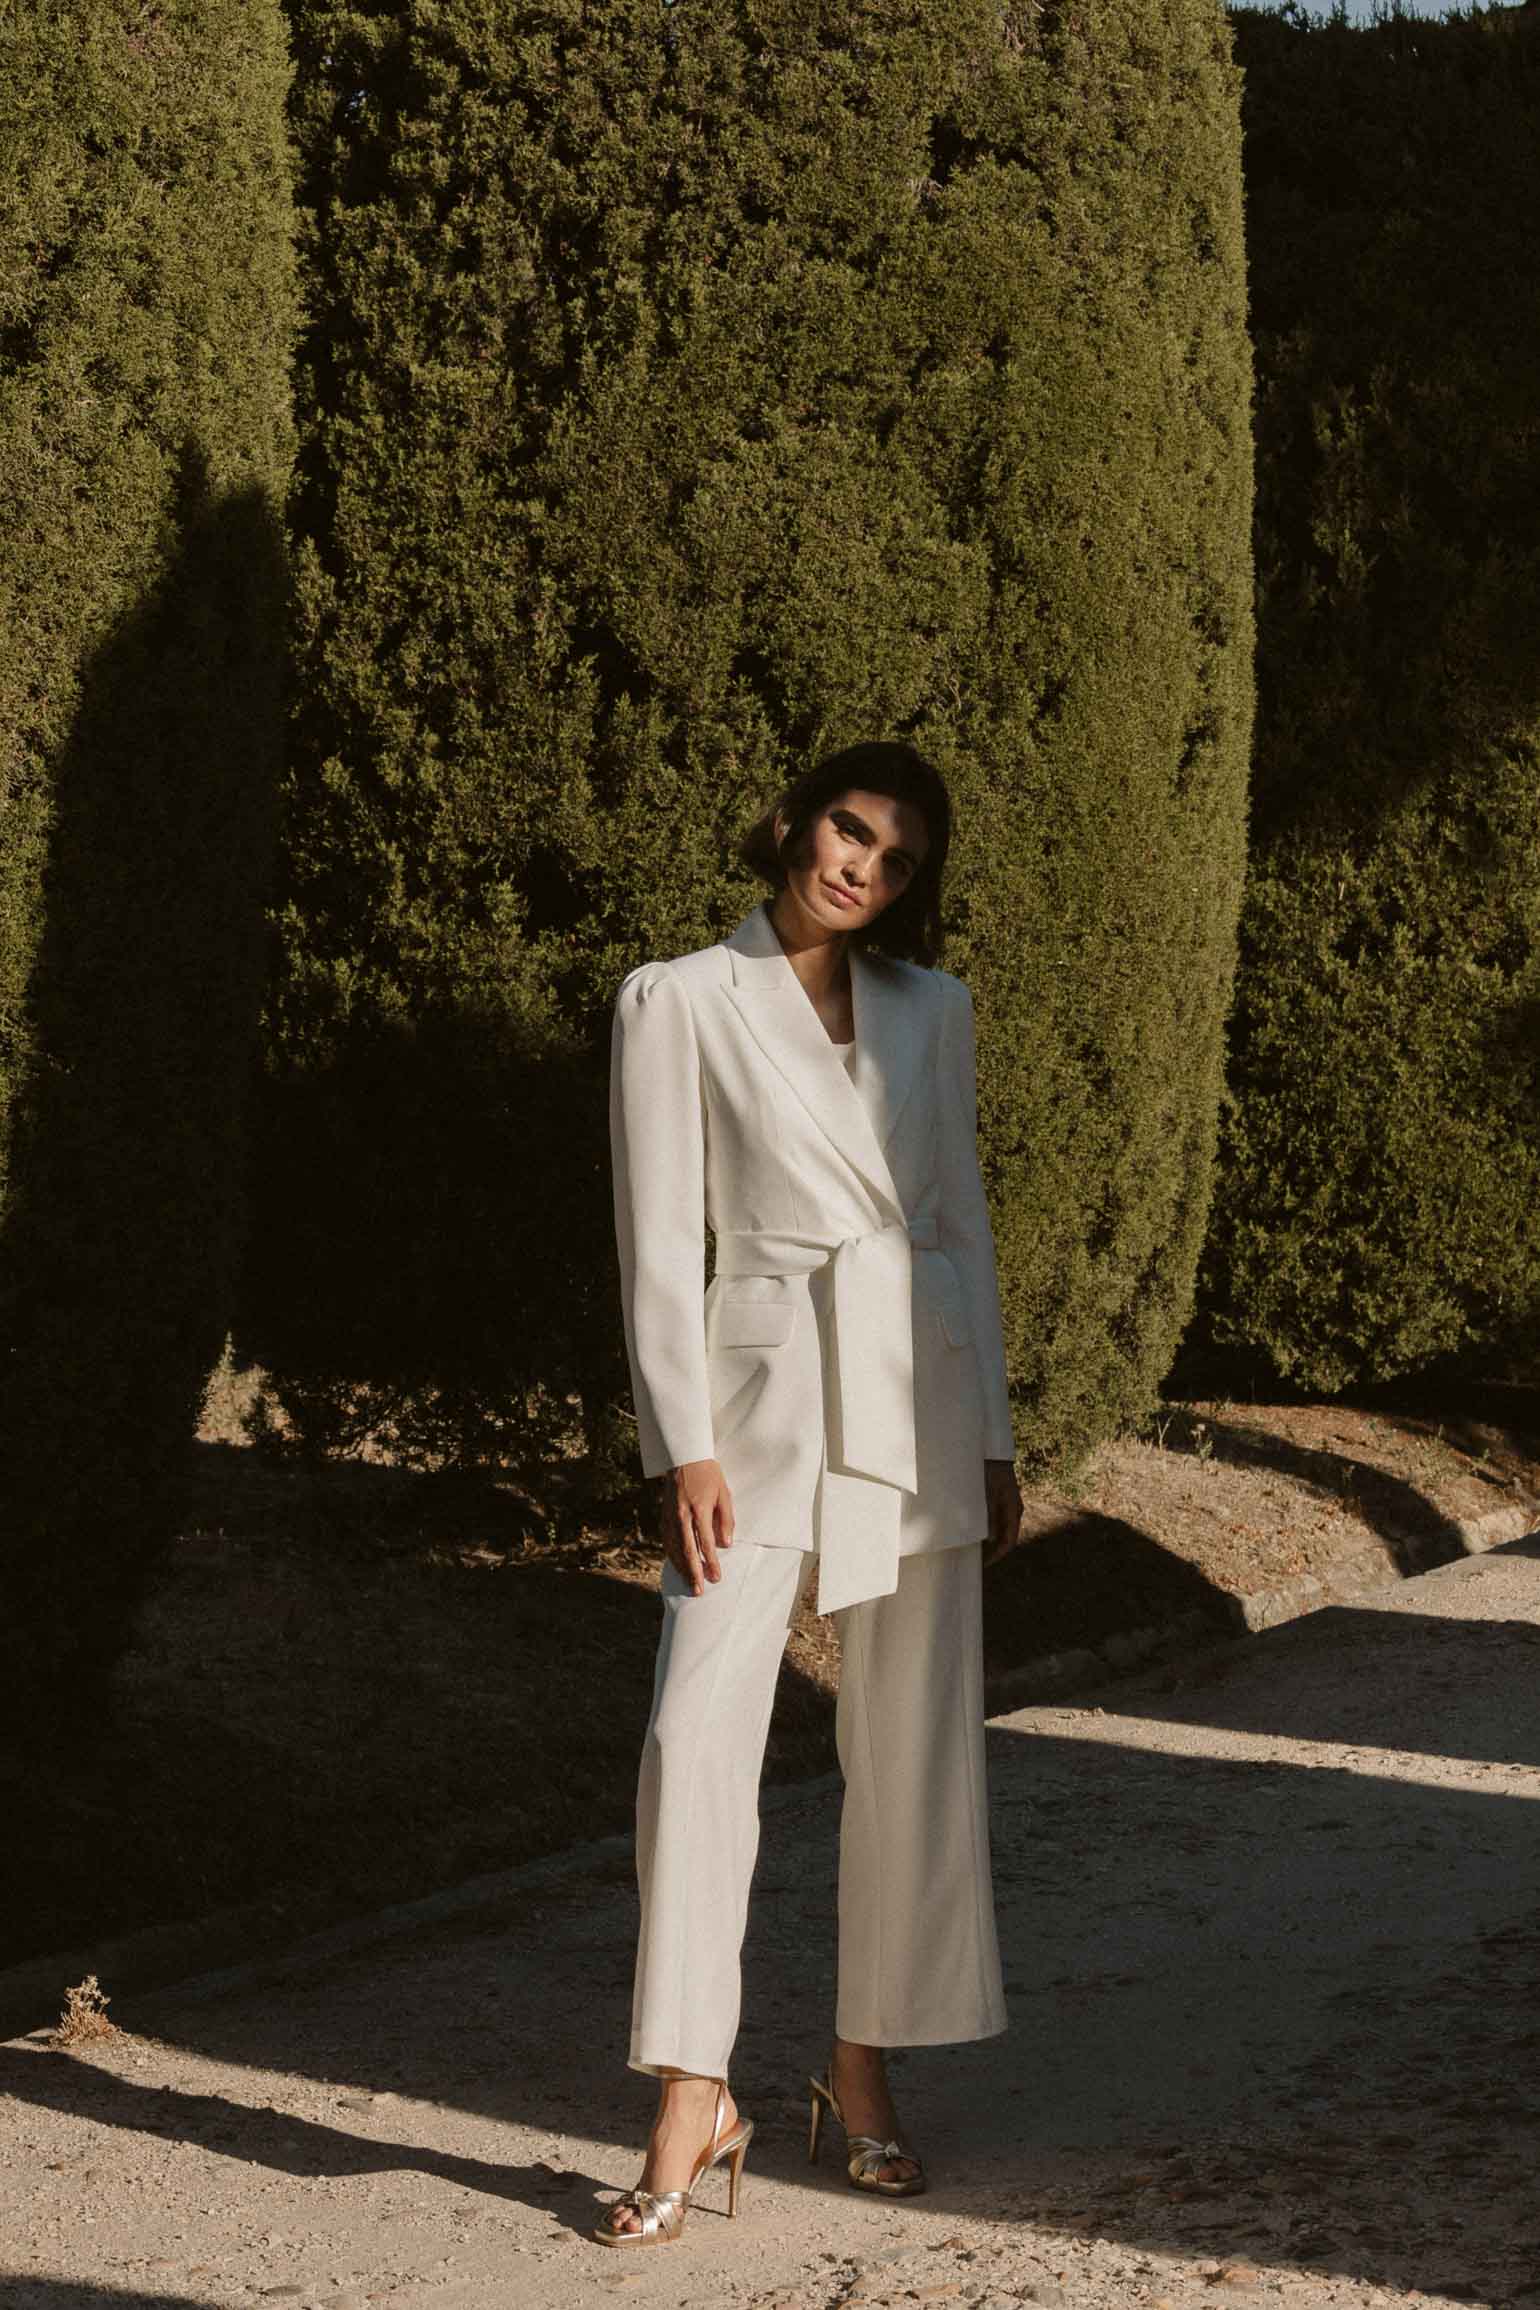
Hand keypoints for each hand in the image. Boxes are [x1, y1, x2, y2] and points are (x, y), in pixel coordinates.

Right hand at [660, 1458, 735, 1594]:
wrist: (684, 1457)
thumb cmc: (708, 1475)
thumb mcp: (724, 1494)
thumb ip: (726, 1519)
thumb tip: (725, 1544)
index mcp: (699, 1509)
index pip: (706, 1542)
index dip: (712, 1562)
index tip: (716, 1578)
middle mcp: (682, 1515)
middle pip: (688, 1550)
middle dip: (694, 1572)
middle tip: (699, 1590)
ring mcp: (670, 1516)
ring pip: (674, 1548)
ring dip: (682, 1568)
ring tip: (689, 1584)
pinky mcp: (664, 1516)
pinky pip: (667, 1541)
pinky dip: (672, 1555)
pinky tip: (677, 1565)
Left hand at [981, 1456, 1023, 1568]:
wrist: (992, 1450)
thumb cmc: (990, 1469)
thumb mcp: (987, 1492)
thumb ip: (989, 1513)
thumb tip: (989, 1538)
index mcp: (1013, 1509)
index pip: (1009, 1541)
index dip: (997, 1555)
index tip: (985, 1564)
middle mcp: (1013, 1509)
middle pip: (1005, 1537)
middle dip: (992, 1550)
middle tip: (976, 1559)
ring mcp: (1008, 1503)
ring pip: (1000, 1529)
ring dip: (989, 1539)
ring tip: (973, 1546)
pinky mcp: (1000, 1498)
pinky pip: (996, 1518)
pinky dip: (987, 1527)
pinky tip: (974, 1529)